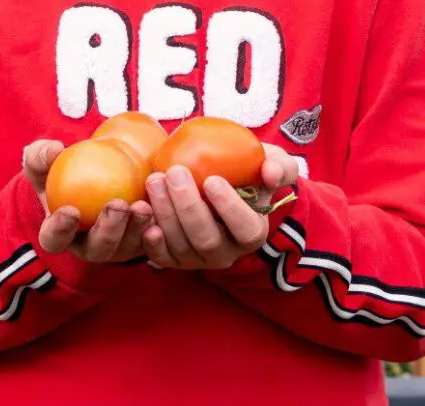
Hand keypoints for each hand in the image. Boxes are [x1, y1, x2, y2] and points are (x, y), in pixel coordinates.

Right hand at [21, 139, 153, 262]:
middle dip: (108, 231)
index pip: (54, 239)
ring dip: (136, 229)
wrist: (104, 168)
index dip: (60, 230)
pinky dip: (158, 228)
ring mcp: (117, 248)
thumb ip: (42, 155)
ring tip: (142, 206)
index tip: (71, 211)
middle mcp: (89, 246)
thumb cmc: (68, 166)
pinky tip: (162, 211)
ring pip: (127, 247)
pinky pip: (151, 240)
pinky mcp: (142, 242)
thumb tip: (52, 150)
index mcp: (60, 234)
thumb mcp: (48, 159)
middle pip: (97, 249)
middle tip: (117, 205)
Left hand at [142, 143, 301, 269]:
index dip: (229, 208)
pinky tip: (144, 213)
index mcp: (253, 232)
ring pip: (181, 245)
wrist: (223, 186)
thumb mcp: (272, 164)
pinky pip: (162, 256)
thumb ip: (280, 166)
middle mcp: (227, 252)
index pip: (245, 228)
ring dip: (165, 213)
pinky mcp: (175, 260)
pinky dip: (151, 239)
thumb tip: (270, 174)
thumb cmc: (249, 174)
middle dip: (187, 206)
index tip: (212, 180)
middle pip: (206, 238)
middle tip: (174, 173)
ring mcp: (199, 259)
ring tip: (154, 180)